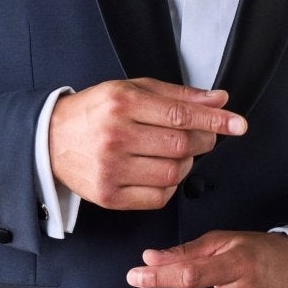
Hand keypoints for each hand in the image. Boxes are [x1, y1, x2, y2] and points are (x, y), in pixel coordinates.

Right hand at [47, 77, 246, 210]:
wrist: (49, 141)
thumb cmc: (94, 113)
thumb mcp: (132, 90)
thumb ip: (177, 96)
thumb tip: (218, 101)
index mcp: (122, 103)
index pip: (181, 114)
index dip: (215, 121)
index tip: (238, 124)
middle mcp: (116, 135)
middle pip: (181, 145)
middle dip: (201, 141)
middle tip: (200, 136)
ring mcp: (112, 168)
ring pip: (174, 173)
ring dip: (184, 164)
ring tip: (172, 153)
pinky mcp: (109, 195)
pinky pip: (159, 196)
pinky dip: (168, 185)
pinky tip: (157, 171)